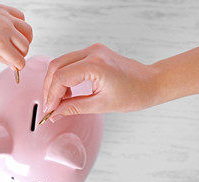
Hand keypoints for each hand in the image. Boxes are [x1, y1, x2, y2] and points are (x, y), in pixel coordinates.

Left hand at [0, 1, 31, 69]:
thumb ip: (2, 60)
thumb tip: (14, 66)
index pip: (19, 59)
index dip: (19, 66)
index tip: (17, 66)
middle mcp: (5, 29)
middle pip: (25, 46)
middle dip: (22, 54)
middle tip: (14, 54)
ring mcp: (6, 18)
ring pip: (28, 31)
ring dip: (25, 39)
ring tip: (17, 42)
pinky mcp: (4, 9)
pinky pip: (21, 17)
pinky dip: (21, 24)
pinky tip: (13, 29)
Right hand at [42, 43, 159, 120]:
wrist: (149, 82)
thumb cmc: (133, 94)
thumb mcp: (101, 105)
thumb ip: (74, 107)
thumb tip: (56, 113)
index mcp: (96, 65)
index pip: (61, 77)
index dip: (52, 95)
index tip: (49, 110)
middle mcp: (92, 52)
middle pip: (56, 66)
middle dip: (49, 88)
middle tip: (50, 106)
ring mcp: (93, 50)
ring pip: (61, 62)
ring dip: (55, 82)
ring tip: (58, 101)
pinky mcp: (94, 52)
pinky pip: (70, 62)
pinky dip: (64, 76)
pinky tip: (67, 91)